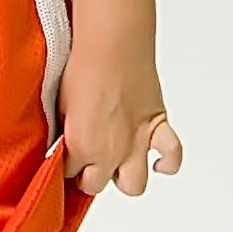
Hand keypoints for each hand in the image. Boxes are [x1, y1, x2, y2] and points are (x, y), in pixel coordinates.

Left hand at [58, 49, 183, 196]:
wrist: (114, 45)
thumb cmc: (84, 66)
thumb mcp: (60, 103)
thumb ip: (64, 129)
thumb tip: (60, 139)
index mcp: (80, 145)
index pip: (67, 172)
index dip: (64, 164)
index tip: (64, 156)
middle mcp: (109, 152)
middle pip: (95, 185)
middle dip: (89, 175)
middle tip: (86, 161)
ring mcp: (136, 143)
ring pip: (133, 186)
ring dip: (123, 178)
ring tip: (116, 165)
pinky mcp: (158, 127)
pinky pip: (172, 156)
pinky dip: (167, 163)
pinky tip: (157, 163)